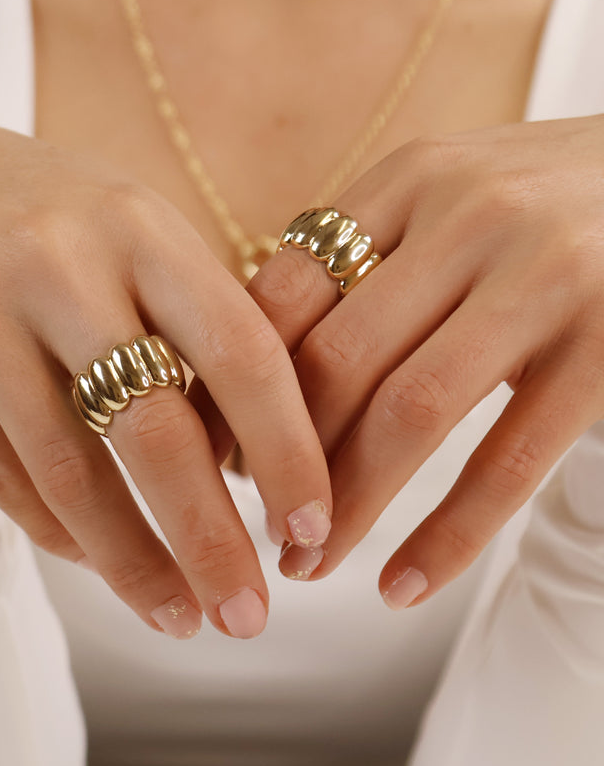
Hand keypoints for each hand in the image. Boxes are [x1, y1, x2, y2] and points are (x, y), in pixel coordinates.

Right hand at [0, 124, 331, 638]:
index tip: (315, 530)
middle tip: (248, 617)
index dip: (289, 452)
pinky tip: (99, 560)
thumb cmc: (45, 226)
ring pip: (68, 472)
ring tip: (177, 616)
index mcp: (137, 222)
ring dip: (132, 563)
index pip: (238, 349)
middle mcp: (54, 257)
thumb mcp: (128, 241)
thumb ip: (192, 330)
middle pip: (154, 429)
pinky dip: (60, 534)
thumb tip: (256, 469)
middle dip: (211, 540)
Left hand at [242, 116, 603, 606]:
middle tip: (259, 528)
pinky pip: (510, 458)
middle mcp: (470, 214)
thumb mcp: (453, 202)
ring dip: (349, 506)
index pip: (283, 294)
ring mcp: (545, 274)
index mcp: (409, 179)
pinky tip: (402, 586)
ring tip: (309, 566)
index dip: (236, 387)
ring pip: (410, 412)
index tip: (213, 457)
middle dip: (283, 462)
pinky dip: (448, 534)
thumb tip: (257, 374)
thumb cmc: (551, 208)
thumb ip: (369, 262)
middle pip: (336, 360)